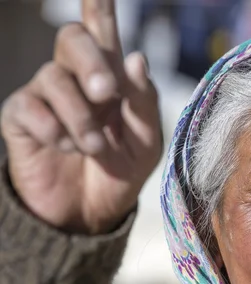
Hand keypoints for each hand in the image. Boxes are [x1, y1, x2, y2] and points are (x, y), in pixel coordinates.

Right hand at [0, 0, 161, 234]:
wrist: (92, 213)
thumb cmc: (122, 172)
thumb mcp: (146, 142)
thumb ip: (143, 102)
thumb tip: (136, 58)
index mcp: (111, 80)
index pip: (102, 33)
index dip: (98, 8)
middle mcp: (76, 80)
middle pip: (71, 39)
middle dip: (91, 62)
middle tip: (106, 92)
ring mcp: (46, 96)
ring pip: (54, 78)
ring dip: (80, 117)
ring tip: (94, 148)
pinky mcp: (22, 118)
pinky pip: (31, 108)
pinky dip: (55, 131)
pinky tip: (66, 148)